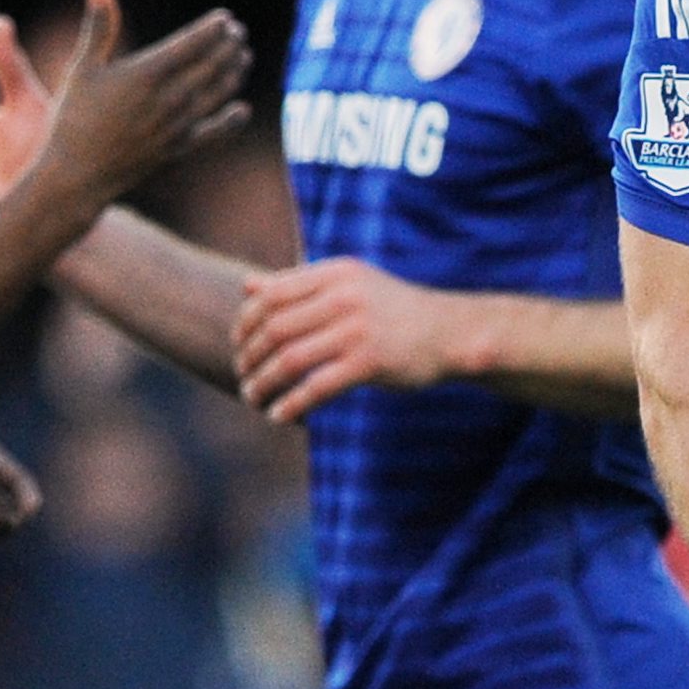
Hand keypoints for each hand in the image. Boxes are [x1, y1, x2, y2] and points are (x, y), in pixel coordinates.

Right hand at [34, 0, 251, 202]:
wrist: (77, 175)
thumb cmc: (73, 118)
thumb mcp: (82, 68)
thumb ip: (98, 28)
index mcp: (146, 74)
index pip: (191, 44)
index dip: (212, 29)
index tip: (225, 18)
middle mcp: (168, 99)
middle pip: (210, 66)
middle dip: (228, 46)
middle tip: (238, 33)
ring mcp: (176, 126)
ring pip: (216, 95)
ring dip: (233, 74)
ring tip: (244, 57)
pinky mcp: (178, 150)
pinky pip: (213, 134)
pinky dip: (230, 121)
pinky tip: (242, 110)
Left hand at [234, 257, 462, 420]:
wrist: (450, 331)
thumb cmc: (395, 310)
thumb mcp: (348, 285)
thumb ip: (299, 284)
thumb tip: (248, 287)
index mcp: (334, 273)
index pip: (271, 295)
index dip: (246, 322)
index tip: (238, 344)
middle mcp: (343, 297)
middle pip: (275, 328)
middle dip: (250, 356)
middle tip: (242, 376)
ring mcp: (356, 330)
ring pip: (290, 359)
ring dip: (263, 382)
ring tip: (252, 398)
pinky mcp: (369, 362)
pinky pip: (317, 386)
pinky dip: (292, 403)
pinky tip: (279, 415)